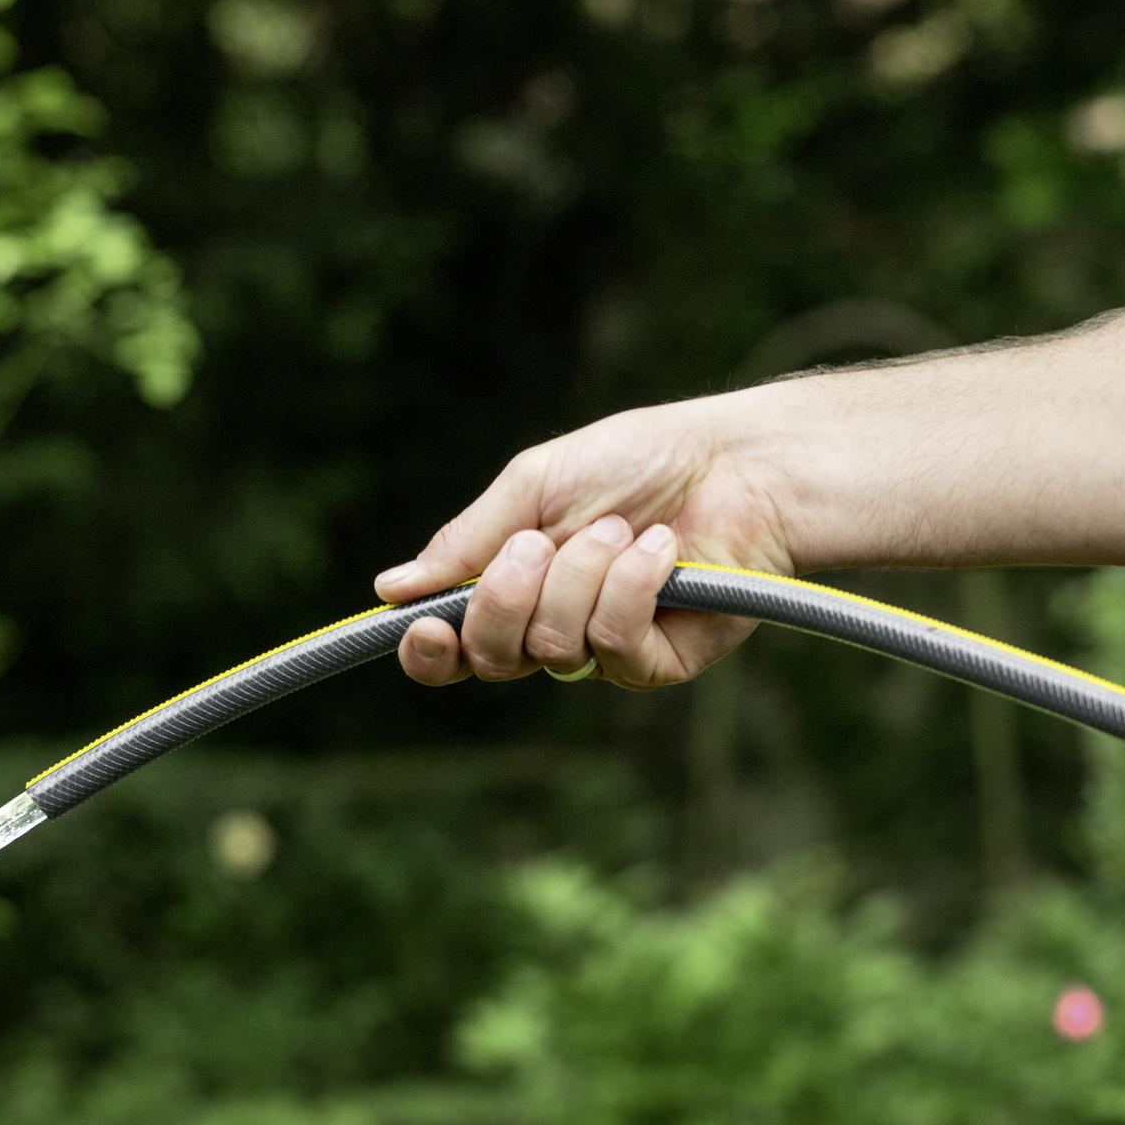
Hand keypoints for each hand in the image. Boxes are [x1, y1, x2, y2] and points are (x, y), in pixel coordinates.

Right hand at [372, 397, 797, 689]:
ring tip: (621, 529)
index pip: (452, 647)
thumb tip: (390, 589)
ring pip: (551, 649)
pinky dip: (630, 589)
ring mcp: (603, 651)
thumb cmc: (638, 461)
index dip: (429, 651)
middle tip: (540, 542)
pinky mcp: (656, 663)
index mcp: (512, 586)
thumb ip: (466, 541)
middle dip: (507, 596)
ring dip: (581, 575)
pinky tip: (661, 551)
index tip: (425, 626)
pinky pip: (614, 649)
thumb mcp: (535, 486)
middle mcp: (550, 627)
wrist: (735, 464)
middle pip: (490, 657)